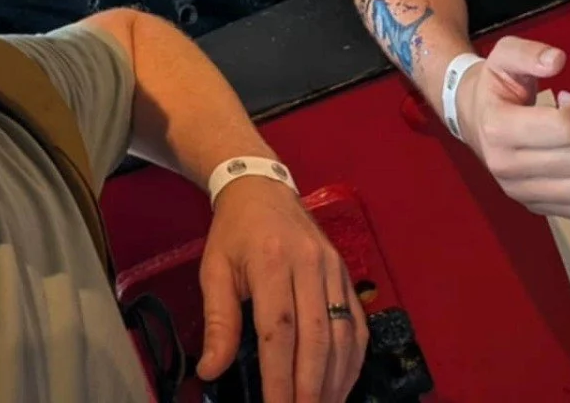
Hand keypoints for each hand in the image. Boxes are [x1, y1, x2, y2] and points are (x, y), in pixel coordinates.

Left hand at [196, 176, 368, 402]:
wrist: (261, 187)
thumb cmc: (234, 232)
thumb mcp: (214, 269)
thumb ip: (218, 321)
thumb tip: (211, 371)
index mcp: (272, 260)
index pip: (279, 330)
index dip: (280, 377)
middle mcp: (310, 263)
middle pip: (317, 337)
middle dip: (312, 388)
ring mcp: (334, 267)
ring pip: (343, 334)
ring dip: (336, 380)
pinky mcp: (346, 272)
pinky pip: (357, 323)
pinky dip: (353, 360)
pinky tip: (342, 384)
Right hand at [455, 36, 569, 218]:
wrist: (472, 117)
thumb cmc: (494, 86)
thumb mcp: (504, 56)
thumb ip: (529, 53)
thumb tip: (558, 60)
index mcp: (497, 128)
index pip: (565, 128)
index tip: (567, 98)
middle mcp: (505, 167)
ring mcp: (519, 192)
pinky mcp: (533, 207)